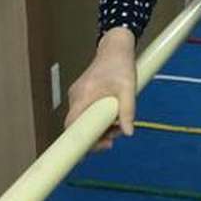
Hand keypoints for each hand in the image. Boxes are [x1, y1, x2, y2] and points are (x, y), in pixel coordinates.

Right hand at [65, 27, 136, 151]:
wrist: (115, 47)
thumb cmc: (121, 65)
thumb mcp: (128, 89)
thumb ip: (128, 111)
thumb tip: (129, 133)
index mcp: (84, 95)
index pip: (71, 125)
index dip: (77, 142)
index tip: (88, 153)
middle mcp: (76, 96)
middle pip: (77, 126)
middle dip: (94, 136)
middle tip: (113, 138)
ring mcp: (77, 95)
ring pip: (83, 120)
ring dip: (99, 127)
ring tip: (118, 125)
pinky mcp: (82, 95)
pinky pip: (86, 113)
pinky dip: (98, 119)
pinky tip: (113, 116)